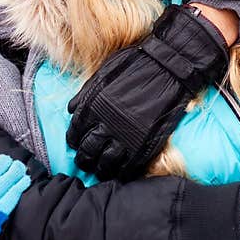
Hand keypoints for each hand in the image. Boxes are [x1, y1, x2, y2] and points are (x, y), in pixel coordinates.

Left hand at [66, 3, 228, 181]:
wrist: (168, 67)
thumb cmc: (136, 65)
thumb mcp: (102, 74)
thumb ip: (85, 95)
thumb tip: (71, 111)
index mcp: (92, 108)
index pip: (75, 133)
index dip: (74, 141)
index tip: (76, 144)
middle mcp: (105, 125)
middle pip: (87, 151)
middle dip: (84, 158)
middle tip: (85, 162)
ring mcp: (125, 137)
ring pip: (105, 163)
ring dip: (100, 169)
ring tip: (100, 171)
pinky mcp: (144, 144)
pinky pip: (129, 166)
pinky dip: (122, 173)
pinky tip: (120, 174)